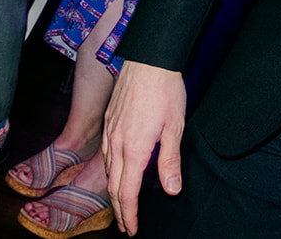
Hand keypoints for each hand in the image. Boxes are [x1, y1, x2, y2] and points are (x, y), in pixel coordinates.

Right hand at [104, 61, 185, 234]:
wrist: (149, 59)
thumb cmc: (166, 90)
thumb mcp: (175, 127)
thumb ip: (170, 161)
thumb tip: (171, 190)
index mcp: (134, 148)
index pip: (127, 192)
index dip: (129, 214)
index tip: (131, 229)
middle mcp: (116, 143)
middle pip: (114, 186)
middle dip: (119, 209)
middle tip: (124, 226)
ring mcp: (110, 132)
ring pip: (107, 171)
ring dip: (113, 191)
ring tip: (121, 204)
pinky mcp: (109, 122)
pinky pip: (105, 154)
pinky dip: (109, 171)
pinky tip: (116, 172)